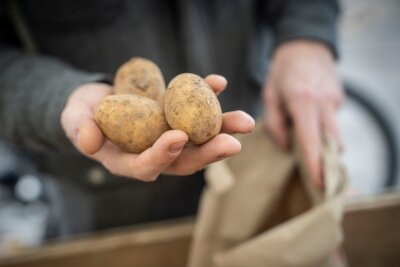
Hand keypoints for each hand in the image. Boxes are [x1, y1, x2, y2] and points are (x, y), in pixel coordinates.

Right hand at [61, 75, 254, 181]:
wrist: (98, 99)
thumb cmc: (84, 113)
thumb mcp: (75, 119)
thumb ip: (79, 130)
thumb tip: (88, 143)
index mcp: (130, 161)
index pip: (148, 166)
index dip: (163, 154)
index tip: (178, 137)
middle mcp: (156, 152)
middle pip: (185, 159)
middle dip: (209, 153)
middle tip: (233, 144)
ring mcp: (169, 134)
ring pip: (199, 138)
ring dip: (223, 130)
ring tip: (246, 121)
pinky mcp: (177, 115)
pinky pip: (196, 109)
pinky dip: (209, 95)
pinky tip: (219, 82)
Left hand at [263, 40, 343, 187]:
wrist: (306, 45)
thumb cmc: (282, 72)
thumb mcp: (270, 96)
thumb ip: (275, 124)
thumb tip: (288, 149)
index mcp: (304, 102)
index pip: (312, 140)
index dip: (316, 165)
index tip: (320, 185)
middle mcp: (324, 103)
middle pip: (332, 143)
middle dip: (326, 162)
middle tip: (317, 180)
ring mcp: (336, 101)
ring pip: (336, 135)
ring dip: (326, 148)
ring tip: (311, 155)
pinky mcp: (340, 100)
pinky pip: (333, 123)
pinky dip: (325, 132)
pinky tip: (312, 128)